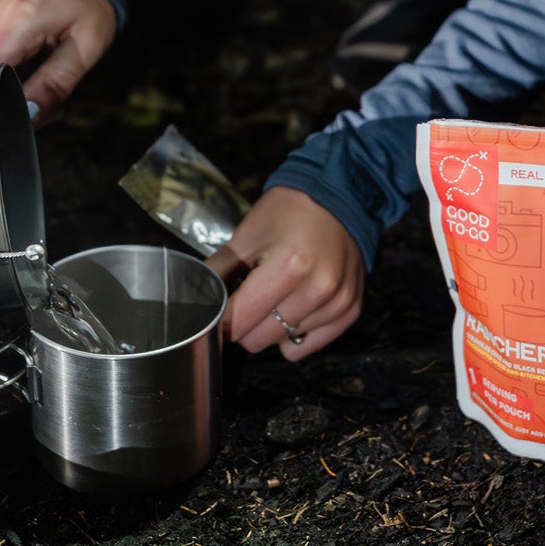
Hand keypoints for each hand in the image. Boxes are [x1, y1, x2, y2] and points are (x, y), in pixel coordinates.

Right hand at [0, 0, 115, 126]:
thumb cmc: (88, 9)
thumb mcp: (85, 50)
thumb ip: (54, 85)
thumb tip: (28, 115)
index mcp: (17, 20)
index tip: (25, 109)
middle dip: (11, 94)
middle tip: (47, 91)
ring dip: (11, 81)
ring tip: (43, 70)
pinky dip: (9, 66)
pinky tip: (32, 59)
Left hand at [206, 187, 363, 360]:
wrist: (338, 199)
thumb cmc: (288, 212)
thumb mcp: (246, 236)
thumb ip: (217, 273)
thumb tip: (194, 304)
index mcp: (289, 265)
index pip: (240, 319)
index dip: (220, 319)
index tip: (216, 313)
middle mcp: (318, 288)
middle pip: (258, 339)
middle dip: (245, 324)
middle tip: (248, 299)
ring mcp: (337, 302)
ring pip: (282, 344)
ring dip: (272, 327)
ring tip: (277, 296)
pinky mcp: (350, 310)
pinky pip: (309, 346)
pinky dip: (296, 334)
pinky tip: (295, 309)